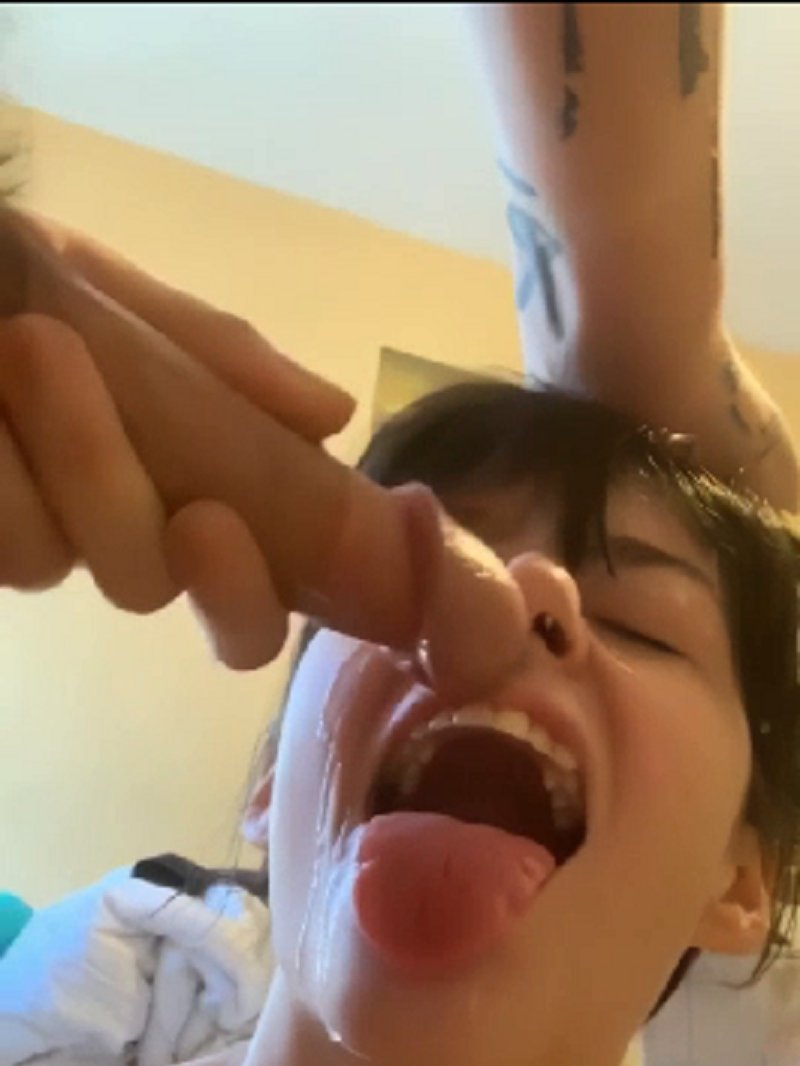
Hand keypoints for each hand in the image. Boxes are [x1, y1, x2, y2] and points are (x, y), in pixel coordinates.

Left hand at [0, 210, 527, 692]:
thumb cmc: (8, 282)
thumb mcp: (129, 304)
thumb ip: (226, 367)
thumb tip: (340, 415)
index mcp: (197, 471)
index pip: (301, 561)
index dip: (369, 596)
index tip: (419, 603)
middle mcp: (145, 525)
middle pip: (231, 608)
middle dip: (230, 560)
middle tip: (199, 508)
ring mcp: (65, 543)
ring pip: (126, 569)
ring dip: (90, 468)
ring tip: (31, 354)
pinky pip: (32, 554)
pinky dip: (16, 480)